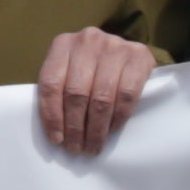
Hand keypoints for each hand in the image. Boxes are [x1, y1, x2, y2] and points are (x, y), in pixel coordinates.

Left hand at [35, 29, 156, 156]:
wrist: (127, 51)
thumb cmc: (92, 68)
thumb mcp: (70, 71)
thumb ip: (60, 91)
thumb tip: (57, 133)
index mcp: (63, 44)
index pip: (51, 83)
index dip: (52, 115)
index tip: (57, 139)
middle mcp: (88, 40)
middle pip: (76, 93)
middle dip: (75, 127)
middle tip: (76, 148)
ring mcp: (115, 46)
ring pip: (101, 97)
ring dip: (96, 129)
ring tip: (93, 146)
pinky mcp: (139, 55)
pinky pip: (126, 95)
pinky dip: (117, 118)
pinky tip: (112, 130)